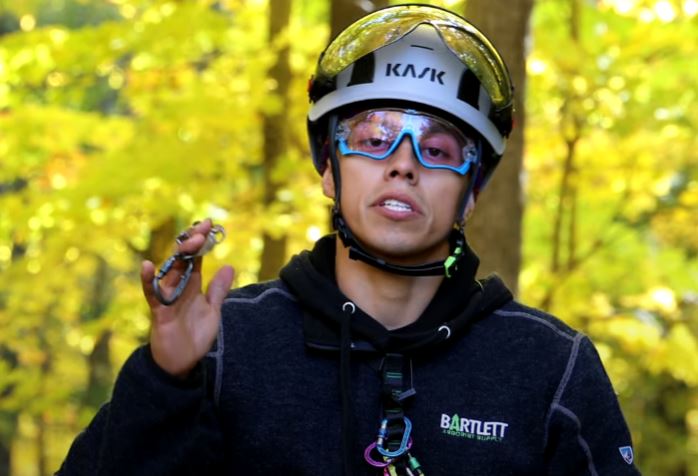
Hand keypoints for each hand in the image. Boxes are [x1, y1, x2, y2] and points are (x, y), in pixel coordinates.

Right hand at [140, 219, 234, 377]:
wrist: (183, 363)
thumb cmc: (195, 336)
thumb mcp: (212, 310)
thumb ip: (218, 290)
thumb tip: (228, 266)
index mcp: (191, 285)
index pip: (195, 257)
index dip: (201, 241)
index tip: (209, 223)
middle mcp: (178, 287)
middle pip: (182, 259)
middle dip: (192, 242)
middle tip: (203, 227)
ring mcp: (167, 298)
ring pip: (170, 271)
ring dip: (179, 255)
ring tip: (190, 239)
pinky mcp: (159, 312)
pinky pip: (152, 294)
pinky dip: (148, 281)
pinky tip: (147, 266)